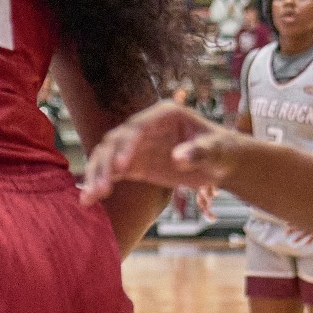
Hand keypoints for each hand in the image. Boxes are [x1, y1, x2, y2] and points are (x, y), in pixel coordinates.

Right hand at [78, 100, 242, 204]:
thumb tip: (178, 158)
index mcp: (164, 114)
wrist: (222, 163)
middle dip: (106, 164)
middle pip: (115, 141)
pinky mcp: (135, 163)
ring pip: (107, 155)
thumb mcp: (218, 151)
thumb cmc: (223, 151)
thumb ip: (199, 152)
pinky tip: (89, 199)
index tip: (123, 168)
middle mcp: (145, 126)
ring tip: (91, 196)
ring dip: (97, 174)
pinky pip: (112, 171)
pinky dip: (99, 182)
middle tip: (103, 188)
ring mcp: (137, 144)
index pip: (138, 127)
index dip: (127, 145)